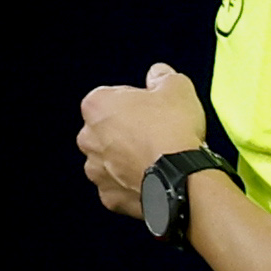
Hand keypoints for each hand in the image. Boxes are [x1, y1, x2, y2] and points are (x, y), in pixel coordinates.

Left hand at [76, 64, 211, 217]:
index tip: (151, 108)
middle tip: (156, 133)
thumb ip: (163, 76)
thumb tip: (159, 74)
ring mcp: (96, 170)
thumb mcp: (177, 87)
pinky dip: (133, 183)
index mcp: (97, 105)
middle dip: (127, 131)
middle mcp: (88, 138)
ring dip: (127, 159)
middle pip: (106, 130)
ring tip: (157, 158)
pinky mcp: (109, 197)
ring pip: (110, 160)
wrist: (182, 179)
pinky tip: (154, 178)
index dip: (134, 102)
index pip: (110, 97)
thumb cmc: (173, 133)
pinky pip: (119, 187)